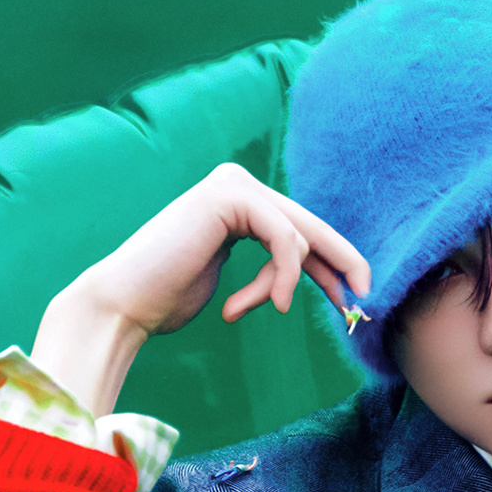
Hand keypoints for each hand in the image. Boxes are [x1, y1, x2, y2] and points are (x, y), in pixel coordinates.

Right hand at [31, 167, 372, 421]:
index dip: (335, 263)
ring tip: (267, 308)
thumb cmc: (171, 297)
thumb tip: (324, 274)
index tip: (357, 299)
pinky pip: (284, 239)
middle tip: (363, 302)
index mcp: (238, 202)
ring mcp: (231, 183)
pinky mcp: (227, 194)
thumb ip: (274, 268)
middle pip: (309, 226)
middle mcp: (237, 183)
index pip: (300, 230)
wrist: (128, 300)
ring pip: (297, 237)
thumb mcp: (239, 282)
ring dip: (285, 283)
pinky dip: (284, 276)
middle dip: (340, 266)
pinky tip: (272, 304)